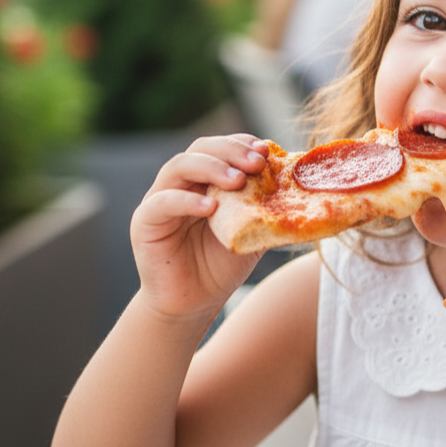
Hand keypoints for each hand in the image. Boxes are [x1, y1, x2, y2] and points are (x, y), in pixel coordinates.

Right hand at [130, 134, 268, 319]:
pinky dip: (186, 200)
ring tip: (238, 180)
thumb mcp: (253, 231)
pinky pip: (162, 203)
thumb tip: (300, 187)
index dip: (242, 143)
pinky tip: (210, 206)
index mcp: (206, 179)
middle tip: (257, 162)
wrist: (195, 303)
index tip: (266, 150)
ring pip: (179, 167)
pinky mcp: (144, 222)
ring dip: (211, 167)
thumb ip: (269, 208)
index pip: (221, 148)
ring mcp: (160, 199)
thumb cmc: (223, 263)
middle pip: (200, 149)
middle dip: (231, 151)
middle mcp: (181, 183)